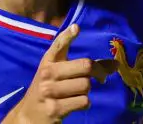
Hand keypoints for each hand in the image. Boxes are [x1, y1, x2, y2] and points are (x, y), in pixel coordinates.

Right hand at [2, 24, 118, 123]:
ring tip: (78, 93)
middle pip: (85, 66)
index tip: (77, 27)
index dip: (68, 36)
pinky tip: (76, 103)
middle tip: (101, 77)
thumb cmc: (49, 90)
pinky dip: (85, 103)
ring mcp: (50, 91)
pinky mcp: (55, 108)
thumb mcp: (57, 74)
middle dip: (98, 72)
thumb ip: (80, 66)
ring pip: (86, 85)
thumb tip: (115, 64)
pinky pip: (83, 101)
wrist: (28, 116)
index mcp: (48, 61)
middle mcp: (47, 73)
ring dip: (87, 91)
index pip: (58, 45)